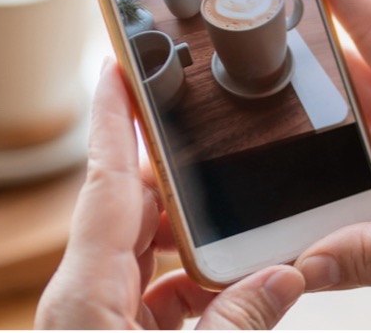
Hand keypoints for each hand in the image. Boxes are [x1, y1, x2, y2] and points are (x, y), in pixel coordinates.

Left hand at [35, 60, 304, 328]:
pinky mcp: (109, 330)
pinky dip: (189, 279)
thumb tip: (286, 276)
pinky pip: (149, 286)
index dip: (112, 116)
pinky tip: (232, 285)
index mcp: (87, 294)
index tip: (117, 64)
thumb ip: (238, 321)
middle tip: (216, 142)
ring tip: (243, 224)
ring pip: (142, 247)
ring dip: (191, 235)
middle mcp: (85, 294)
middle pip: (131, 209)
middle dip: (178, 175)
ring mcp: (95, 313)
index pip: (104, 182)